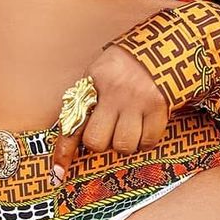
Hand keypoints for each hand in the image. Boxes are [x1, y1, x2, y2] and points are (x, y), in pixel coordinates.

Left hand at [50, 44, 168, 184]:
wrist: (161, 46)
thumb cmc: (124, 64)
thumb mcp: (98, 73)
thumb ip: (86, 100)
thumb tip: (73, 135)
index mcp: (93, 82)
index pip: (72, 121)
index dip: (64, 151)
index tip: (58, 174)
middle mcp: (113, 92)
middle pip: (96, 141)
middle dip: (101, 142)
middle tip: (109, 129)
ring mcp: (137, 101)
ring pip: (123, 146)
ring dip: (125, 143)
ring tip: (128, 126)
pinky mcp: (158, 108)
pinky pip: (147, 142)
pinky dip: (145, 141)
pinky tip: (144, 126)